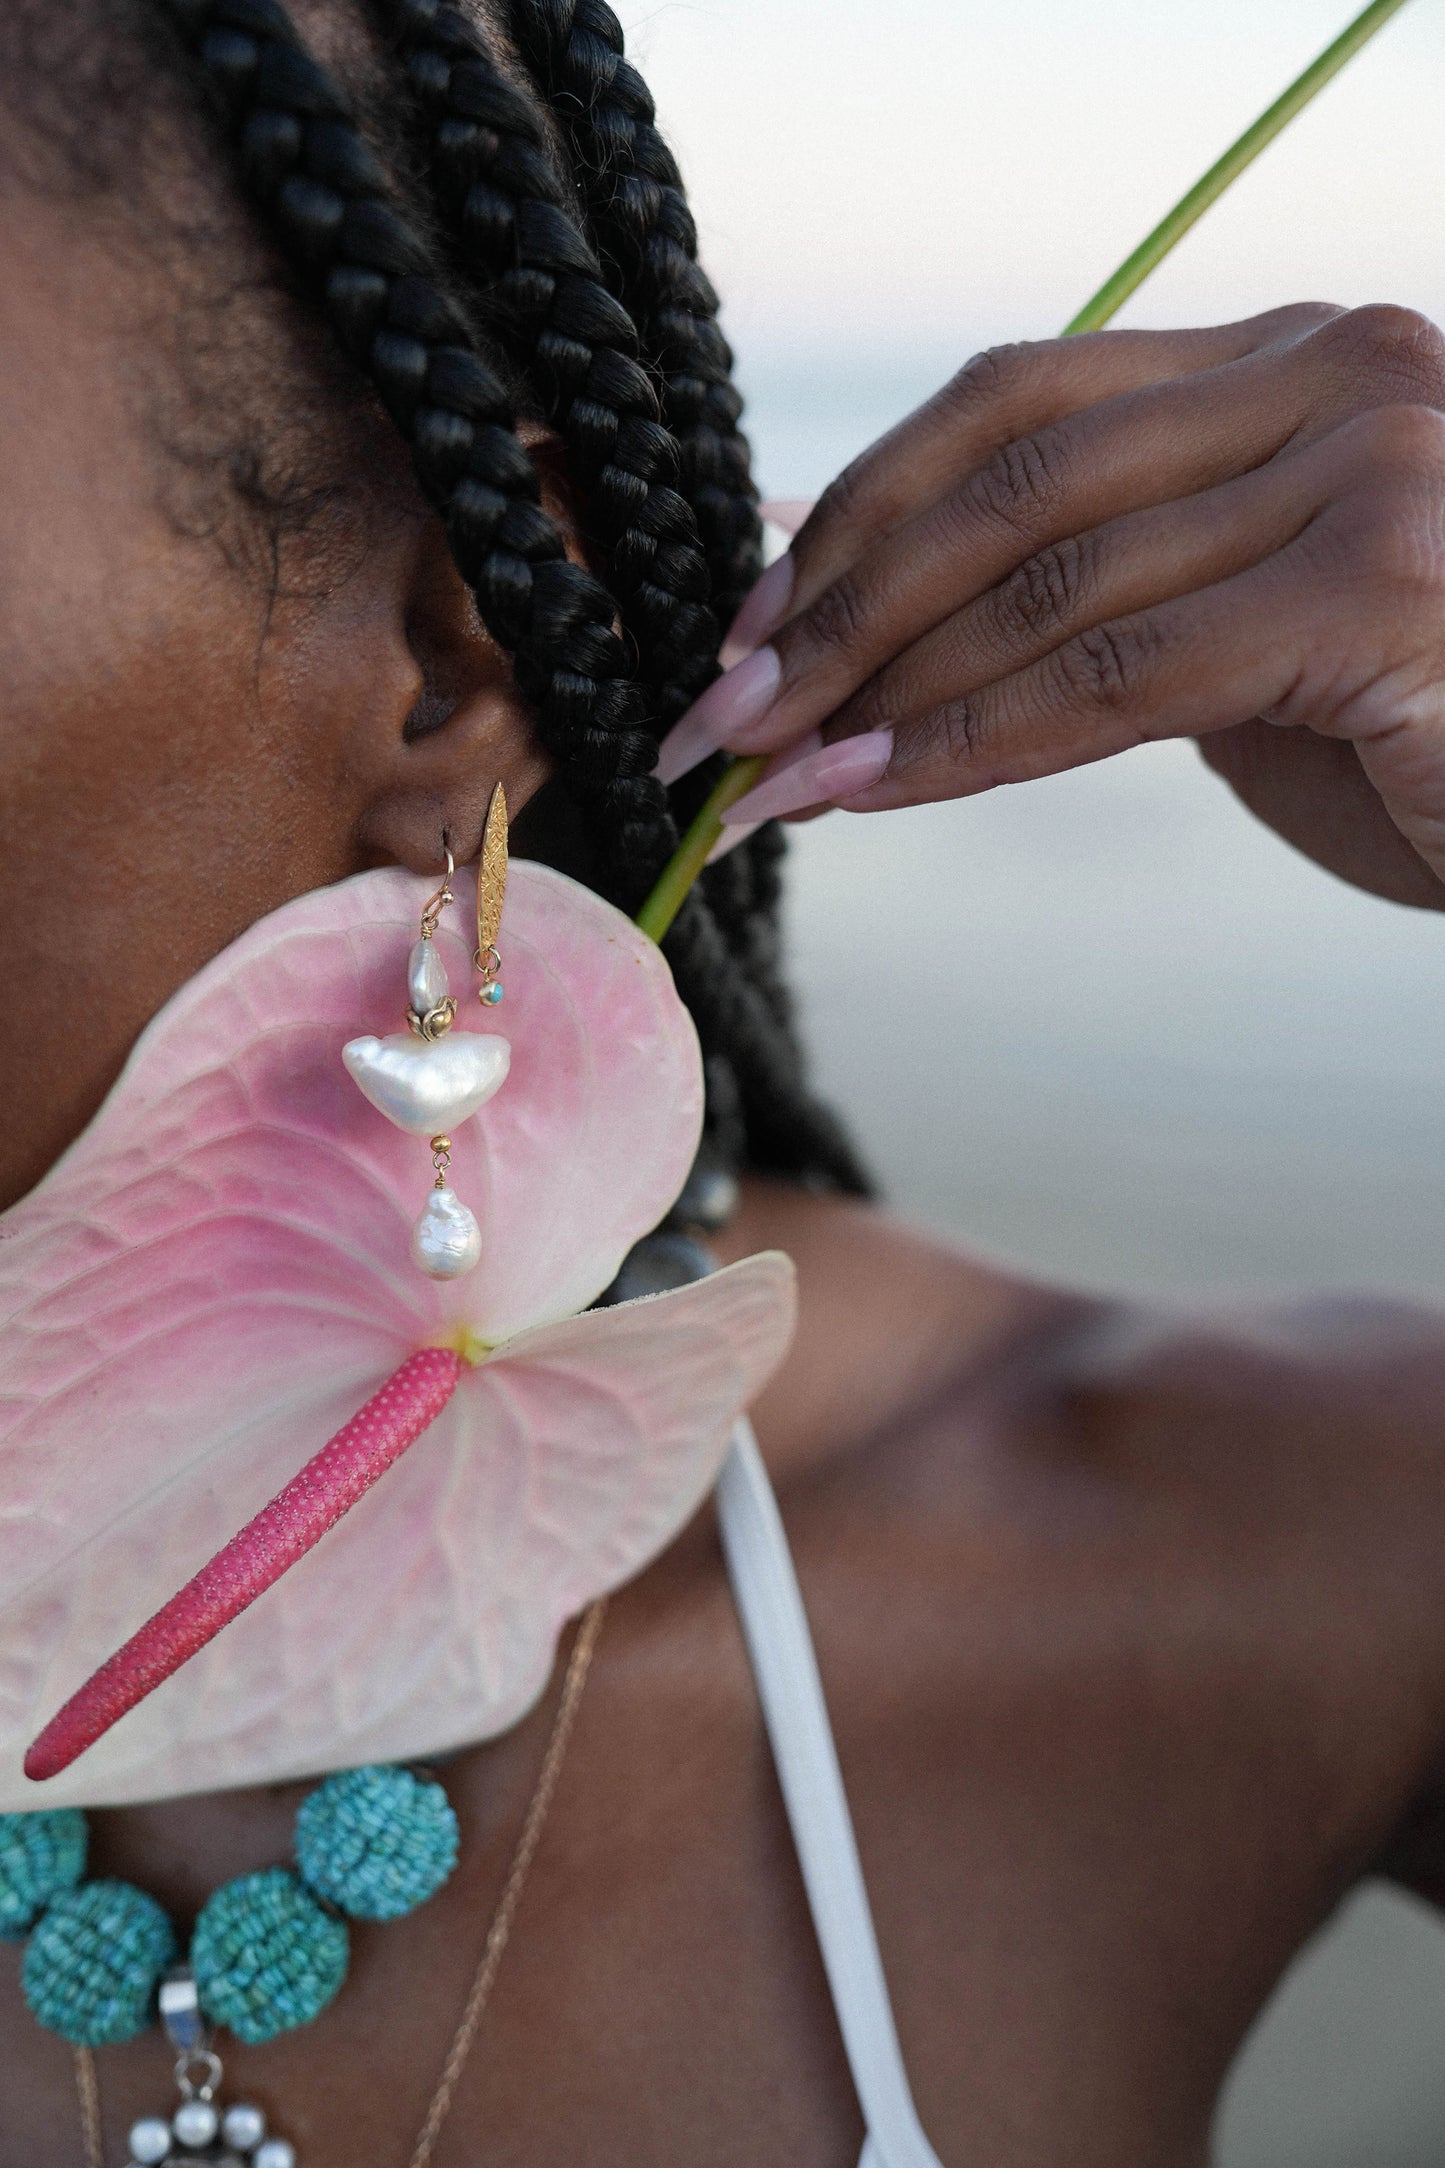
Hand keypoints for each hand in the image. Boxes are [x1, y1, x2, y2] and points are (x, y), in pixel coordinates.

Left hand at [660, 305, 1444, 907]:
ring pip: (1047, 579)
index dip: (860, 510)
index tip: (752, 626)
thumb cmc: (1427, 740)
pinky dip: (971, 740)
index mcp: (1291, 361)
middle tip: (719, 720)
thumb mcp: (1250, 639)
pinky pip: (1115, 675)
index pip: (1015, 401)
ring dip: (881, 689)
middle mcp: (1335, 375)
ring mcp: (1369, 469)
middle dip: (837, 607)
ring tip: (770, 780)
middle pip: (1009, 475)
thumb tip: (908, 622)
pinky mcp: (1377, 591)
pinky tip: (874, 791)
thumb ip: (1113, 597)